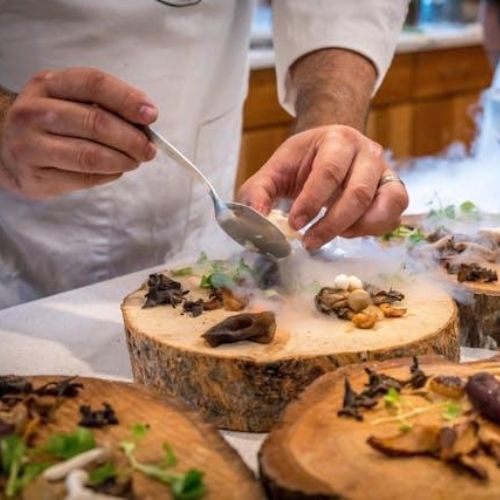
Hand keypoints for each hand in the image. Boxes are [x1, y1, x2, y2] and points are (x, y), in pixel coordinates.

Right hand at [0, 67, 157, 198]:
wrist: (3, 146)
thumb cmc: (49, 122)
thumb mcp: (69, 100)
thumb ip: (103, 105)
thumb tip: (145, 122)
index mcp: (47, 85)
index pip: (94, 84)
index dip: (127, 99)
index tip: (151, 116)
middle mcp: (34, 112)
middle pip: (96, 123)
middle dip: (132, 139)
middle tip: (149, 149)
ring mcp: (30, 146)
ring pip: (90, 155)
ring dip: (123, 160)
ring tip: (135, 161)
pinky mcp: (35, 177)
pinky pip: (84, 178)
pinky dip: (109, 175)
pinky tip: (115, 170)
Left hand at [238, 125, 408, 249]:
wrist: (330, 150)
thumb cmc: (302, 162)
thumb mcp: (275, 171)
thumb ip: (258, 192)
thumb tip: (255, 219)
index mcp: (336, 139)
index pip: (328, 172)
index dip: (311, 202)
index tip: (294, 225)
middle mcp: (367, 152)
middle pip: (358, 192)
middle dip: (331, 224)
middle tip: (309, 242)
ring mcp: (385, 170)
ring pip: (384, 203)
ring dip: (356, 228)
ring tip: (331, 236)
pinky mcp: (394, 189)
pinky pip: (394, 213)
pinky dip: (373, 229)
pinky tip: (348, 232)